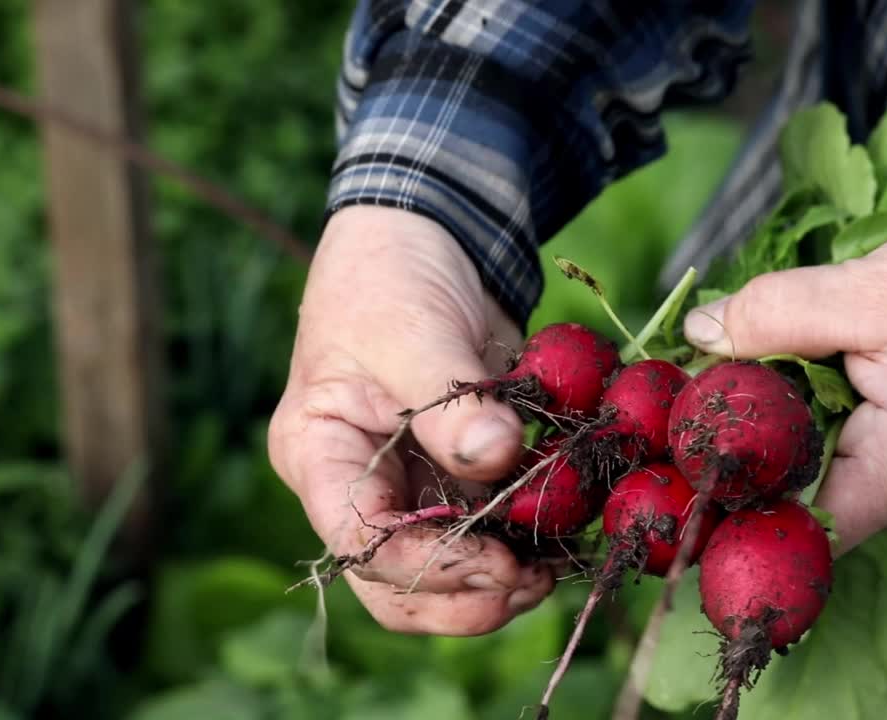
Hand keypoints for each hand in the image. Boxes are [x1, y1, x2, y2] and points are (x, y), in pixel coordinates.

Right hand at [268, 206, 553, 634]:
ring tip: (556, 565)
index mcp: (319, 456)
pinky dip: (529, 541)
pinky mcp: (461, 477)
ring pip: (450, 572)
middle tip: (534, 581)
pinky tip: (566, 531)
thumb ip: (450, 399)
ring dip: (504, 580)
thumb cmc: (391, 278)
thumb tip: (496, 457)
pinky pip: (492, 531)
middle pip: (400, 584)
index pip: (359, 543)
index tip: (498, 561)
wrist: (431, 241)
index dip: (427, 567)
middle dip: (467, 596)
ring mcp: (414, 486)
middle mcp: (361, 487)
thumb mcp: (412, 330)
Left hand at [683, 216, 886, 553]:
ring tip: (758, 369)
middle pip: (801, 497)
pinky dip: (821, 423)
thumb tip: (697, 336)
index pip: (796, 527)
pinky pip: (853, 461)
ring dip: (786, 428)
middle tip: (702, 388)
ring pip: (824, 476)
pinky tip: (807, 377)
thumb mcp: (875, 287)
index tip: (684, 455)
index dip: (732, 500)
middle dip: (750, 445)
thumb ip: (778, 313)